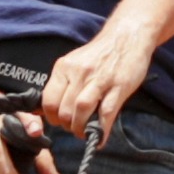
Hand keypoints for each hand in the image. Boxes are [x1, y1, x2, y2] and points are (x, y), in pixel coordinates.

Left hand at [34, 20, 156, 158]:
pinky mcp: (118, 86)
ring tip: (85, 133)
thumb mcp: (75, 63)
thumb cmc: (100, 54)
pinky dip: (101, 129)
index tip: (59, 122)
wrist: (127, 36)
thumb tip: (47, 109)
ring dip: (81, 128)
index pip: (49, 100)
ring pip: (81, 110)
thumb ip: (63, 83)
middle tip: (74, 128)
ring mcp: (99, 79)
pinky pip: (106, 113)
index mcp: (64, 67)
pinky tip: (100, 138)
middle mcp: (79, 73)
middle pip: (64, 109)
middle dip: (67, 125)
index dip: (51, 117)